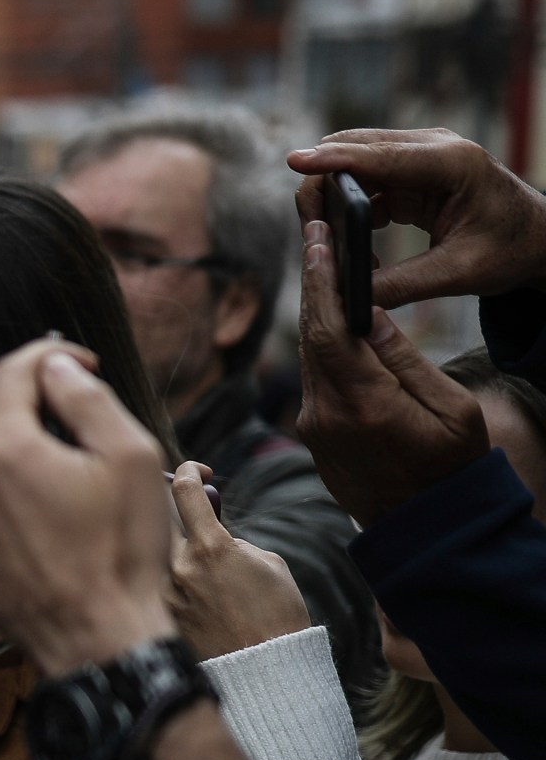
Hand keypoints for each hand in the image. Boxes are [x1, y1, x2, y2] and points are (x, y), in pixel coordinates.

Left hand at [0, 338, 176, 675]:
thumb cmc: (122, 550)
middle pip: (4, 425)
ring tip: (77, 501)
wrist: (97, 638)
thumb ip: (86, 399)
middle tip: (92, 448)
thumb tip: (56, 365)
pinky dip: (14, 508)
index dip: (49, 356)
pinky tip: (54, 533)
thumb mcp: (129, 458)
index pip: (11, 372)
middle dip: (44, 423)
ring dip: (29, 469)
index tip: (81, 364)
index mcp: (6, 451)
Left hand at [166, 461, 311, 658]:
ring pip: (158, 553)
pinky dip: (174, 580)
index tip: (197, 470)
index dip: (189, 470)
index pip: (184, 490)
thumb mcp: (268, 562)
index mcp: (210, 546)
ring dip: (176, 552)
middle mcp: (178, 566)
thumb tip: (210, 529)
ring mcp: (163, 592)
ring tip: (209, 571)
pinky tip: (202, 597)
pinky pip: (159, 583)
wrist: (264, 668)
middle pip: (161, 519)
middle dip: (177, 514)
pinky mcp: (159, 613)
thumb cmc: (278, 613)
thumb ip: (233, 539)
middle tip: (195, 518)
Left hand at [289, 219, 491, 524]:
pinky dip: (318, 341)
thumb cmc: (452, 466)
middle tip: (312, 233)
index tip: (316, 239)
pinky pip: (311, 376)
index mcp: (362, 404)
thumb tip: (371, 312)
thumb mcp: (449, 407)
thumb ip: (404, 359)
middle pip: (309, 334)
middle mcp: (324, 414)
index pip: (330, 329)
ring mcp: (312, 426)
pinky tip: (328, 314)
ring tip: (318, 260)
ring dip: (313, 308)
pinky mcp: (311, 433)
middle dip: (313, 282)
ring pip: (306, 354)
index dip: (321, 280)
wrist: (426, 526)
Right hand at [290, 128, 545, 306]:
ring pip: (354, 162)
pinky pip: (364, 180)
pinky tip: (352, 239)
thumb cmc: (510, 250)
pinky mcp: (411, 172)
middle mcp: (433, 148)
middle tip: (309, 229)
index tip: (294, 161)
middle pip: (355, 148)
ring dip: (331, 194)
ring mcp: (419, 156)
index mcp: (452, 163)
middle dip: (322, 181)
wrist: (539, 239)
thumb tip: (348, 298)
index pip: (379, 156)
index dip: (333, 160)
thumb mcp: (458, 274)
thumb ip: (400, 285)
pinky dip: (348, 205)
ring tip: (326, 238)